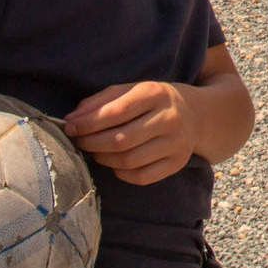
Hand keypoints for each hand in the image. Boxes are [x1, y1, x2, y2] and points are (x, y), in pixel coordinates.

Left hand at [63, 81, 197, 185]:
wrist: (196, 114)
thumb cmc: (153, 101)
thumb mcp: (131, 90)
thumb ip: (101, 101)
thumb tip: (72, 120)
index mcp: (156, 94)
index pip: (117, 111)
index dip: (89, 123)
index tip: (70, 127)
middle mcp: (169, 118)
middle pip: (121, 139)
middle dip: (92, 143)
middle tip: (79, 142)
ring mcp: (176, 143)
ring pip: (129, 160)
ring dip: (103, 158)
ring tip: (95, 151)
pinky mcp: (177, 162)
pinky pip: (141, 177)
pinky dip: (121, 173)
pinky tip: (115, 163)